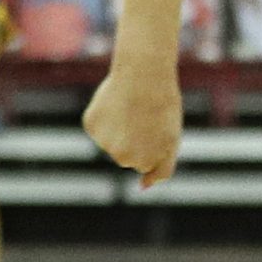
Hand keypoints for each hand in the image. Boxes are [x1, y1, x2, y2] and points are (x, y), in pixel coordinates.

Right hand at [83, 60, 183, 188]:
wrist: (143, 74)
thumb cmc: (163, 106)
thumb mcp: (171, 140)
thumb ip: (161, 169)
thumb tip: (143, 187)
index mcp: (144, 162)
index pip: (146, 162)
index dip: (153, 143)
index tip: (158, 128)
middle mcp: (121, 158)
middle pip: (127, 154)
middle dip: (136, 138)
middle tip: (146, 116)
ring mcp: (104, 143)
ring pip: (112, 140)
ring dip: (120, 127)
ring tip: (132, 107)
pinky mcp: (90, 126)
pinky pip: (99, 126)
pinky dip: (106, 116)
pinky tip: (116, 103)